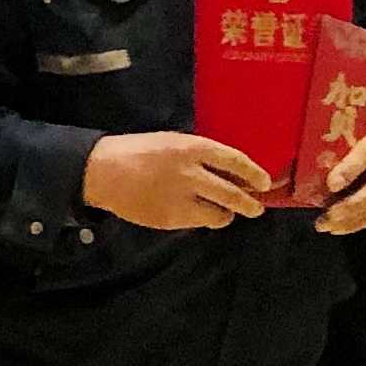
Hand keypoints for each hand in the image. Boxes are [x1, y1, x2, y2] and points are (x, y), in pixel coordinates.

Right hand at [84, 131, 272, 231]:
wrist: (101, 172)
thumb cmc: (137, 151)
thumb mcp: (171, 142)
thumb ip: (200, 155)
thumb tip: (230, 172)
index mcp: (192, 149)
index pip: (236, 162)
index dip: (255, 174)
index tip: (264, 183)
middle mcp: (191, 174)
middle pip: (234, 194)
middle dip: (250, 204)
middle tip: (256, 208)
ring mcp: (181, 199)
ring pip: (219, 215)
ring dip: (225, 214)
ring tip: (221, 212)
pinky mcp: (170, 219)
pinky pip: (197, 223)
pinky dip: (200, 219)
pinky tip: (192, 213)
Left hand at [317, 121, 365, 236]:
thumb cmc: (362, 140)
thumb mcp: (351, 135)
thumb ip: (329, 148)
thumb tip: (286, 169)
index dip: (351, 168)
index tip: (331, 184)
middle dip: (351, 203)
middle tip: (327, 215)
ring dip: (350, 218)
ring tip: (324, 224)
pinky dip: (357, 224)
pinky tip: (337, 228)